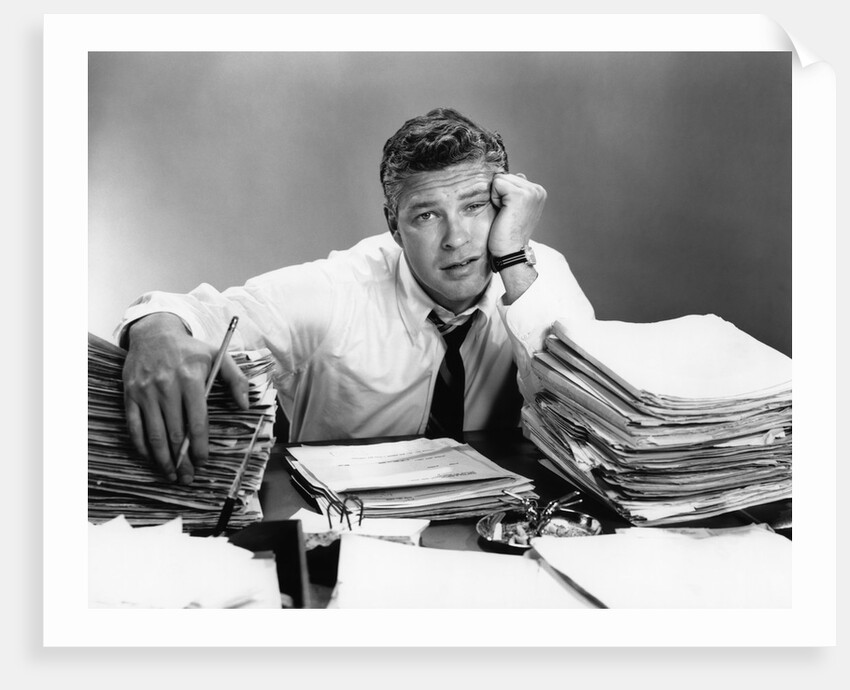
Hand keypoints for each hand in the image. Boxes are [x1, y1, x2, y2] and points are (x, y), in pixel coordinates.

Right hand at [122, 313, 248, 482]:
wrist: (154, 333)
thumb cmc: (190, 350)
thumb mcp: (218, 356)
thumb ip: (236, 380)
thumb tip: (245, 405)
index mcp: (191, 380)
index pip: (197, 422)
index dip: (199, 446)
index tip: (203, 461)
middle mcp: (167, 387)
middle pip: (175, 434)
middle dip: (182, 460)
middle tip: (188, 477)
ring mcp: (146, 392)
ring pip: (154, 435)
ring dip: (162, 459)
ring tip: (171, 475)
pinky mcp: (131, 395)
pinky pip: (134, 426)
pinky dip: (141, 446)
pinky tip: (150, 458)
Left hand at [487, 172, 546, 256]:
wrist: (511, 251)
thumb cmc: (509, 233)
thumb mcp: (518, 208)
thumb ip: (519, 190)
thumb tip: (519, 174)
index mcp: (539, 192)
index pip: (512, 177)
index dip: (505, 194)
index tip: (511, 212)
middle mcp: (538, 189)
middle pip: (505, 176)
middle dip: (500, 194)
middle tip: (507, 214)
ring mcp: (530, 191)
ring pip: (500, 179)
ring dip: (497, 197)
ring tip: (505, 213)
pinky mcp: (519, 195)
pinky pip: (496, 184)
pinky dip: (494, 198)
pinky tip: (503, 212)